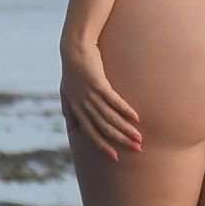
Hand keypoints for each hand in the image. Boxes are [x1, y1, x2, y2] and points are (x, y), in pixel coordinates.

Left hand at [61, 44, 141, 161]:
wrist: (74, 48)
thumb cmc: (71, 69)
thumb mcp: (66, 92)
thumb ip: (69, 110)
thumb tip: (71, 128)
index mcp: (76, 109)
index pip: (91, 132)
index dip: (103, 145)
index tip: (115, 157)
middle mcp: (83, 104)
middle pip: (103, 128)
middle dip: (120, 140)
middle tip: (136, 149)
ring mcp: (90, 95)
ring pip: (110, 117)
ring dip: (125, 129)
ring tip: (138, 138)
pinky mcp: (99, 84)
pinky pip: (114, 101)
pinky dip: (125, 110)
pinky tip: (135, 118)